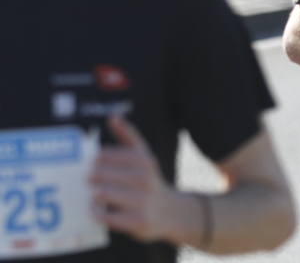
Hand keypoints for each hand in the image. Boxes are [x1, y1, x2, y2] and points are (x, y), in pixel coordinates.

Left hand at [90, 116, 176, 241]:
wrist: (169, 211)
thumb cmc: (148, 180)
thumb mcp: (143, 155)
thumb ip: (128, 135)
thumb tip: (113, 117)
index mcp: (143, 159)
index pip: (104, 155)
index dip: (94, 160)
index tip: (94, 164)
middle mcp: (144, 178)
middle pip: (99, 174)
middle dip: (90, 177)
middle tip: (90, 180)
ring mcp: (141, 200)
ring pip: (101, 193)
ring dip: (92, 194)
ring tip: (94, 193)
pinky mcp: (137, 221)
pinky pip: (105, 216)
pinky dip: (96, 212)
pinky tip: (98, 209)